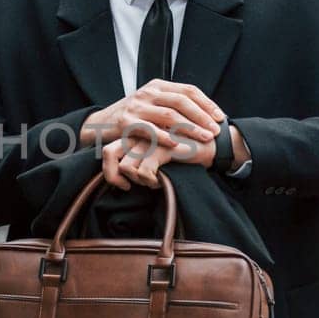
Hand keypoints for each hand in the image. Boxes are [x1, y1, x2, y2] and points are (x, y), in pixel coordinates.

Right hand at [81, 79, 223, 149]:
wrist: (100, 125)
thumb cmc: (132, 117)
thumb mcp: (150, 103)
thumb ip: (170, 103)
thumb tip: (203, 112)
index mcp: (157, 85)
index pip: (188, 90)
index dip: (207, 103)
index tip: (220, 117)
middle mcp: (148, 92)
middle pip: (182, 101)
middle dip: (202, 116)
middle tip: (216, 130)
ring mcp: (136, 106)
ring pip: (169, 115)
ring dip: (190, 127)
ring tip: (204, 138)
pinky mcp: (126, 122)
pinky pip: (150, 129)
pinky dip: (165, 137)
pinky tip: (179, 144)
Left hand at [100, 126, 215, 189]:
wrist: (211, 146)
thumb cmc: (181, 153)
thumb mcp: (155, 154)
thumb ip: (138, 157)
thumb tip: (121, 176)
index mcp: (135, 131)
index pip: (107, 151)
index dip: (110, 172)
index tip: (124, 185)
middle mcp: (139, 132)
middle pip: (108, 154)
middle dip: (114, 176)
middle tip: (128, 186)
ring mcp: (150, 137)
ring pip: (127, 166)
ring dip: (138, 181)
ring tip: (151, 183)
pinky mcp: (163, 146)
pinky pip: (145, 171)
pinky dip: (151, 182)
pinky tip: (160, 184)